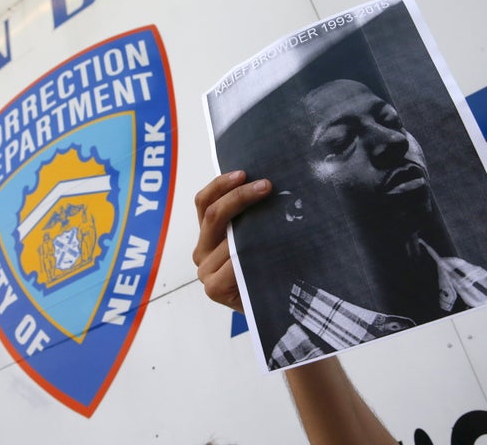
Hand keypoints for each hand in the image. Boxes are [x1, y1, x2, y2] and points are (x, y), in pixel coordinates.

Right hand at [192, 171, 271, 311]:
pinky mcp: (213, 288)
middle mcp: (202, 251)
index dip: (221, 185)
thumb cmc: (268, 270)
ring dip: (256, 225)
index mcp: (207, 235)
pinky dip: (254, 252)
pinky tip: (274, 247)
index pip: (204, 202)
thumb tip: (269, 184)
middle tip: (267, 186)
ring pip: (227, 238)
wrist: (275, 312)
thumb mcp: (257, 239)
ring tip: (284, 214)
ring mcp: (205, 271)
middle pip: (213, 215)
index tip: (244, 173)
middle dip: (239, 197)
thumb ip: (252, 219)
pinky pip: (233, 262)